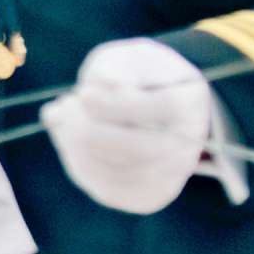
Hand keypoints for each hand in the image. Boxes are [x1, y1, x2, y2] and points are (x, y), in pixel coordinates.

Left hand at [41, 38, 213, 214]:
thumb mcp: (126, 57)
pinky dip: (80, 165)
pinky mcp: (149, 196)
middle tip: (65, 106)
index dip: (113, 104)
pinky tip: (69, 140)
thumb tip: (101, 83)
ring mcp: (172, 175)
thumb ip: (115, 66)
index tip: (82, 92)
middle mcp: (189, 144)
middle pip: (136, 148)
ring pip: (117, 172)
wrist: (153, 104)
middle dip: (87, 129)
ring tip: (63, 118)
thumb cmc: (135, 76)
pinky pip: (108, 189)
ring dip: (76, 146)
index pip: (159, 108)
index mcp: (190, 102)